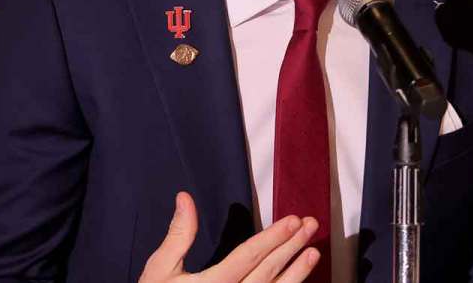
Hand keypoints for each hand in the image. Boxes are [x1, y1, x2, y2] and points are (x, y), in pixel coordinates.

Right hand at [139, 191, 319, 281]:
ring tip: (313, 253)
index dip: (273, 238)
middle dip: (291, 247)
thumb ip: (178, 236)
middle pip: (267, 272)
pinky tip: (298, 281)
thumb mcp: (159, 270)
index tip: (293, 221)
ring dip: (296, 273)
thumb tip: (185, 198)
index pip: (249, 257)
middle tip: (311, 226)